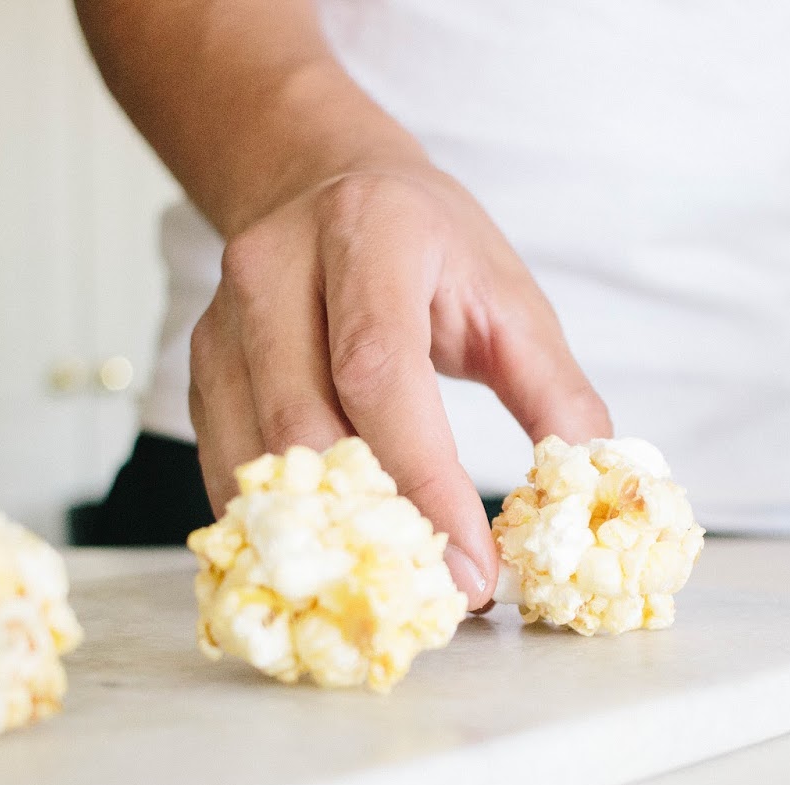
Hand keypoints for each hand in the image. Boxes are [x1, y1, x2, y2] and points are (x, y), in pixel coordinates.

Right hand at [188, 165, 611, 608]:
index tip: (473, 568)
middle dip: (374, 525)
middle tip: (440, 597)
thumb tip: (588, 489)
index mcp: (368, 233)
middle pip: (303, 423)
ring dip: (320, 538)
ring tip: (391, 591)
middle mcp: (274, 270)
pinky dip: (281, 527)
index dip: (424, 481)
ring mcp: (222, 322)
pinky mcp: (201, 371)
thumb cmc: (429, 246)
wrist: (323, 182)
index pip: (380, 371)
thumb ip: (555, 389)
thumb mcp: (509, 295)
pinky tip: (333, 562)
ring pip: (254, 457)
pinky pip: (229, 468)